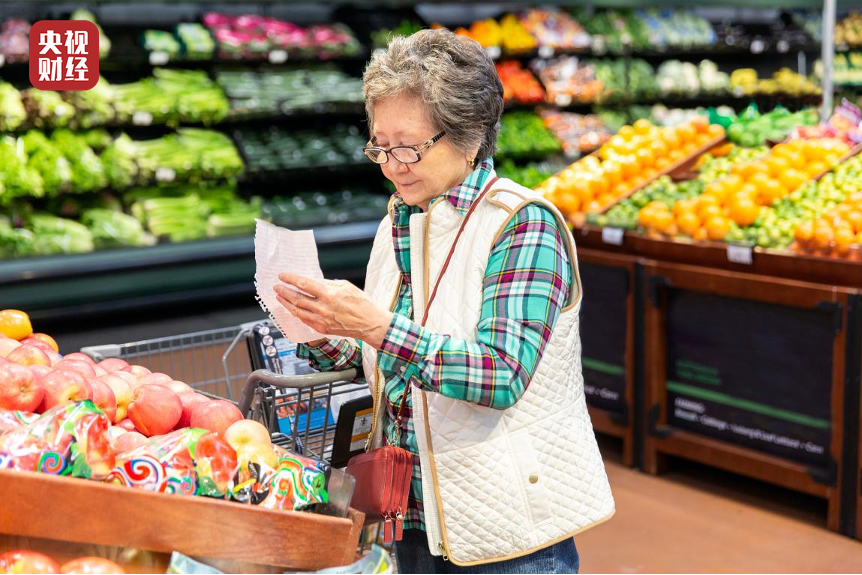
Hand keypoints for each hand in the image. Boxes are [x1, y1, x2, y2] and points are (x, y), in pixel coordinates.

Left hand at [274, 273, 392, 348]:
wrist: (370, 324)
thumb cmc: (362, 303)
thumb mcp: (346, 286)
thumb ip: (327, 284)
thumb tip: (311, 282)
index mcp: (330, 294)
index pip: (304, 284)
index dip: (290, 279)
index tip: (282, 276)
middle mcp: (323, 308)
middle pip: (297, 298)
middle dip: (284, 291)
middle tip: (276, 286)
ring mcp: (321, 320)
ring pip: (297, 311)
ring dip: (286, 303)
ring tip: (279, 297)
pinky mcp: (322, 329)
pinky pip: (304, 320)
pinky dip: (296, 313)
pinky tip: (291, 308)